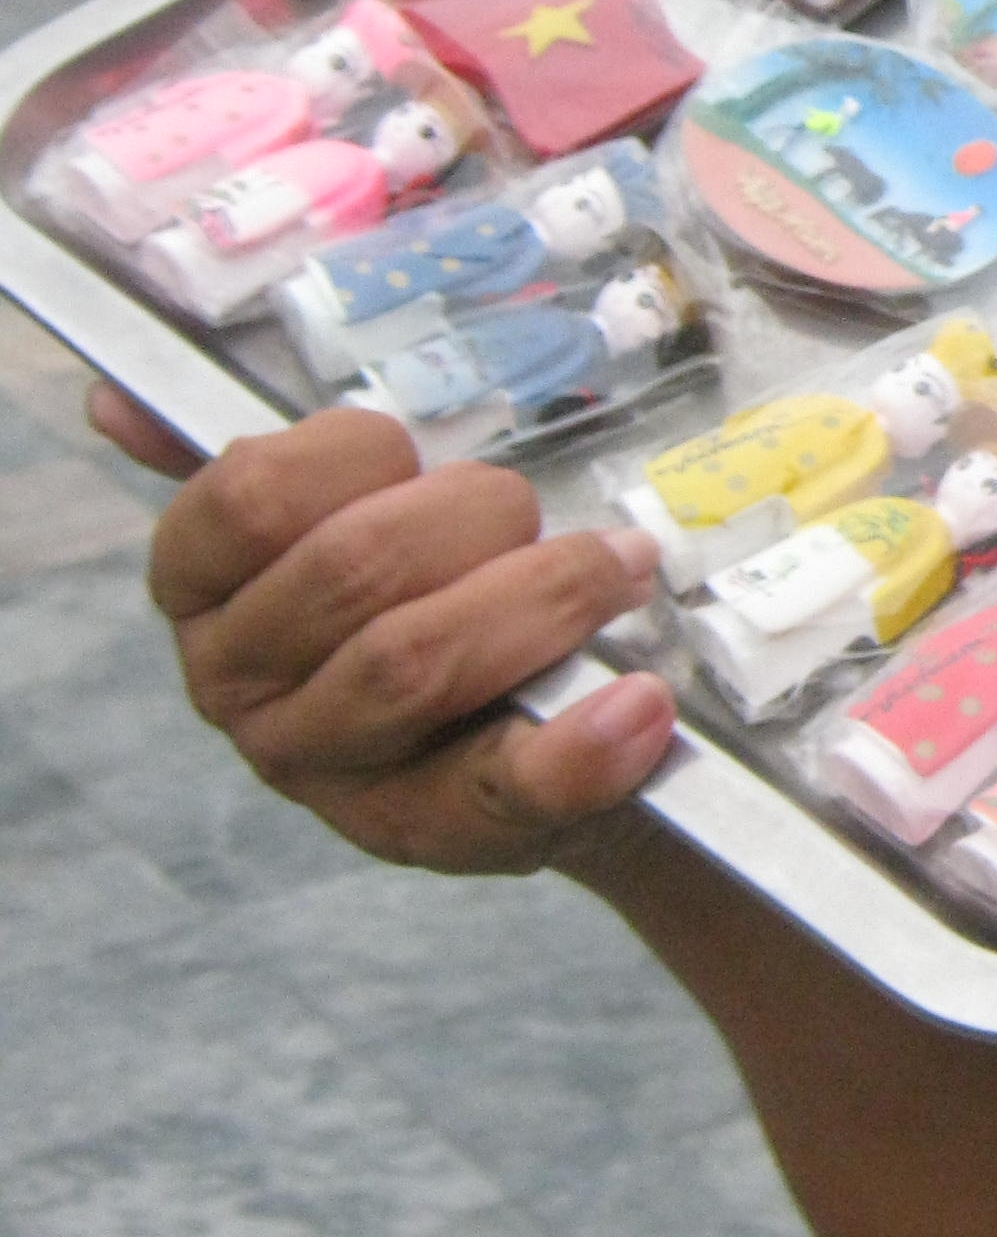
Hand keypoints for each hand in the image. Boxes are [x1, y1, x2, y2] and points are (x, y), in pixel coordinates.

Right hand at [121, 399, 677, 877]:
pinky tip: (638, 703)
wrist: (532, 736)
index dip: (353, 454)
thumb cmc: (428, 604)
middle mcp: (250, 693)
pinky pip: (509, 787)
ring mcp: (340, 775)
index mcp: (206, 601)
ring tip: (621, 570)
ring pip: (416, 660)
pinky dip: (584, 742)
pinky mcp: (448, 835)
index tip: (413, 457)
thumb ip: (253, 475)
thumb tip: (119, 401)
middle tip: (540, 515)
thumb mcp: (333, 533)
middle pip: (353, 568)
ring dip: (541, 595)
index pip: (249, 496)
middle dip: (474, 516)